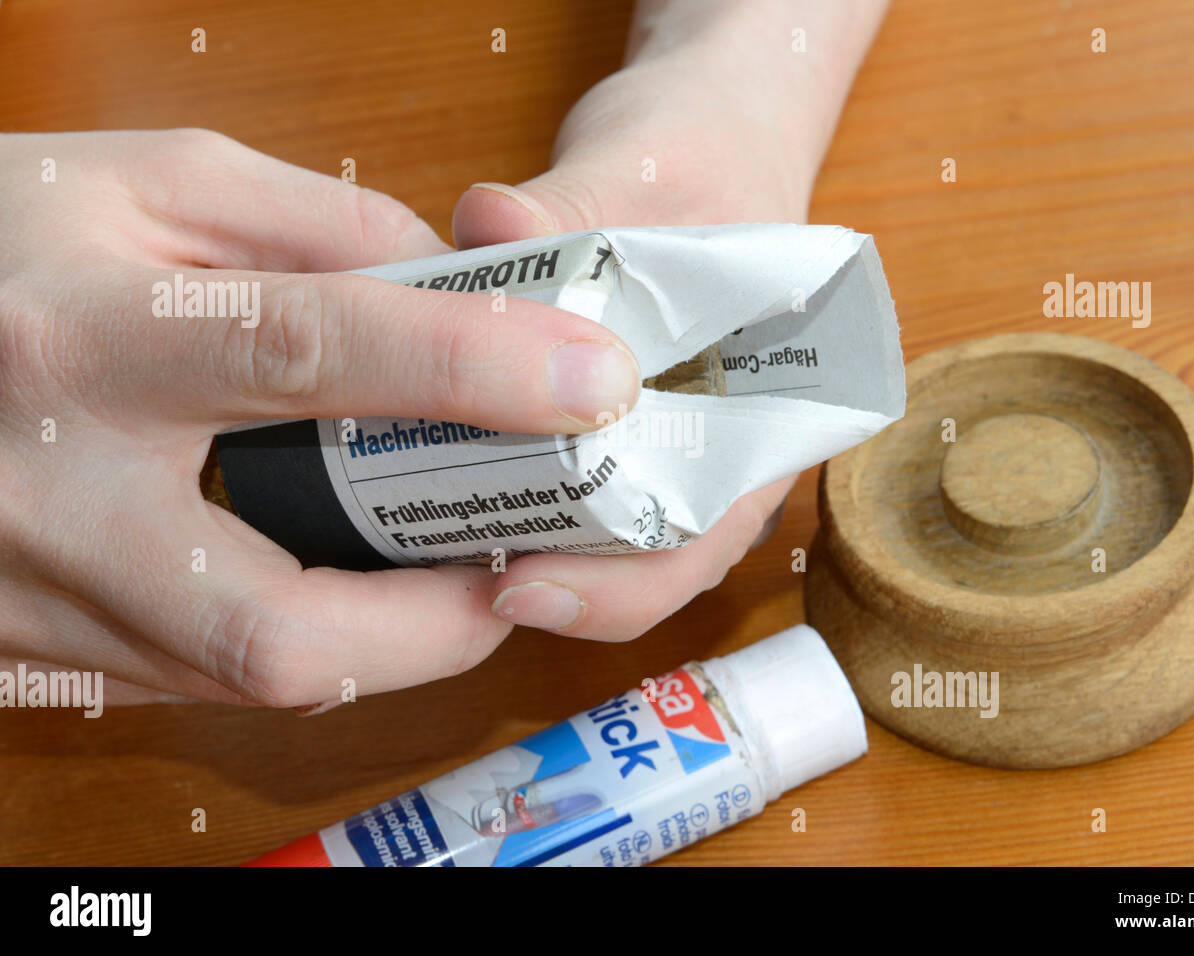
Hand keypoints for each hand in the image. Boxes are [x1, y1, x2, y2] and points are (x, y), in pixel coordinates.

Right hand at [0, 129, 640, 706]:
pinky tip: (347, 590)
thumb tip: (453, 294)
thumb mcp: (143, 184)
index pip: (306, 351)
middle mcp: (52, 494)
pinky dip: (306, 644)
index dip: (471, 368)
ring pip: (248, 682)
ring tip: (459, 575)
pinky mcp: (35, 652)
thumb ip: (311, 227)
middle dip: (440, 617)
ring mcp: (35, 597)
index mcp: (82, 337)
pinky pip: (200, 684)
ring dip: (389, 641)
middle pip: (279, 624)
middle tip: (523, 562)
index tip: (592, 380)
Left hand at [450, 0, 886, 640]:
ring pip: (589, 538)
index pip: (704, 535)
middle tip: (454, 584)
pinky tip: (418, 491)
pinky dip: (491, 497)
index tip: (526, 586)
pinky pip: (542, 483)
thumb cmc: (700, 158)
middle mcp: (707, 447)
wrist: (699, 131)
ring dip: (515, 549)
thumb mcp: (646, 168)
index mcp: (761, 411)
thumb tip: (490, 225)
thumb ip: (570, 204)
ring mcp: (648, 438)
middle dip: (552, 583)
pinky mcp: (586, 418)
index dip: (622, 585)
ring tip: (426, 554)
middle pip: (639, 564)